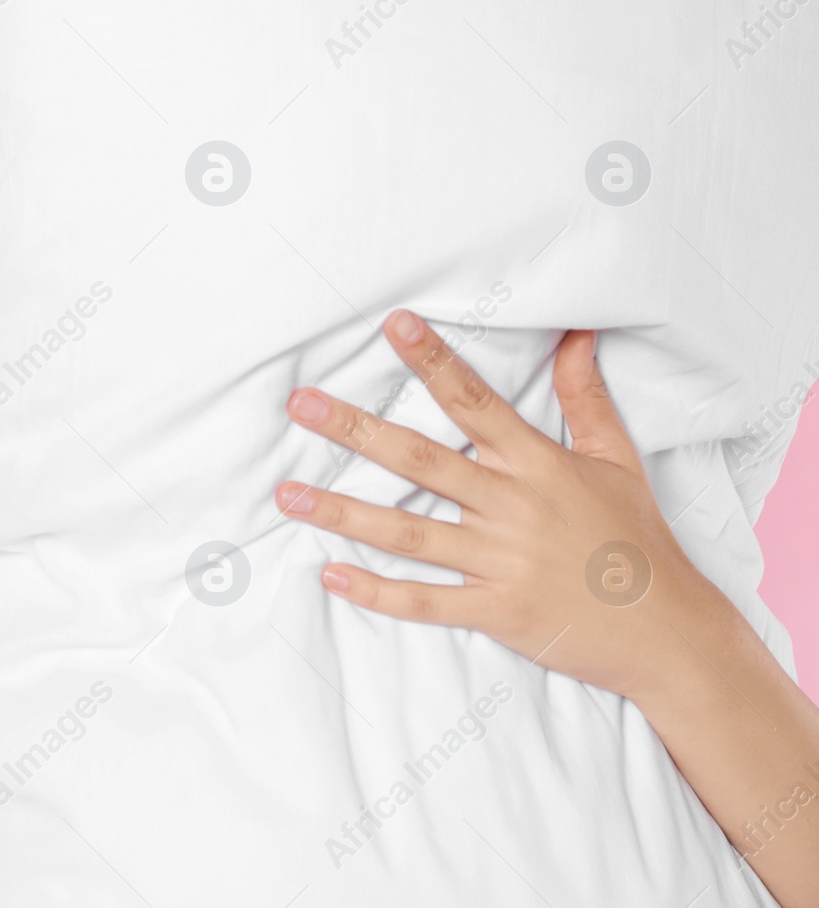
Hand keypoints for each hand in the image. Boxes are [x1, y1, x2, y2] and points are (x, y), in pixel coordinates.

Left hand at [274, 309, 735, 701]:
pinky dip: (377, 593)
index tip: (393, 325)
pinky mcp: (497, 612)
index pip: (475, 400)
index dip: (433, 361)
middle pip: (421, 461)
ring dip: (343, 515)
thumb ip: (585, 397)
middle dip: (356, 431)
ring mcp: (501, 563)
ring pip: (409, 534)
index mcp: (537, 464)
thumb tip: (576, 334)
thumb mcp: (617, 459)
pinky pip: (426, 602)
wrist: (669, 631)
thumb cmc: (638, 539)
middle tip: (301, 405)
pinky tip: (330, 575)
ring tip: (286, 496)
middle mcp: (513, 507)